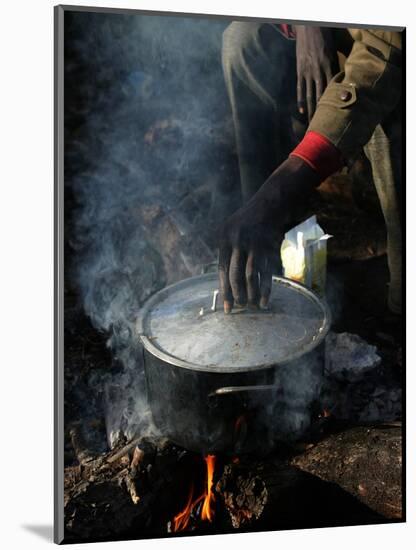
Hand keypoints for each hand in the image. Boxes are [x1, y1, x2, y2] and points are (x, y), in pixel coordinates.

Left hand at [218, 157, 319, 312]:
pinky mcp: (268, 247)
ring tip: (251, 306)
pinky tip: (264, 301)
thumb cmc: (249, 220)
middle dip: (237, 295)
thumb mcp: (230, 230)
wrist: (269, 203)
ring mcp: (253, 244)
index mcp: (224, 239)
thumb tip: (224, 280)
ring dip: (251, 293)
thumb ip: (227, 251)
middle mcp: (236, 242)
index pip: (222, 270)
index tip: (226, 307)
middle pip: (234, 275)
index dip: (224, 290)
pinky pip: (265, 272)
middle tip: (239, 308)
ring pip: (249, 276)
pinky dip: (265, 288)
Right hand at [294, 26, 337, 120]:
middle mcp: (319, 70)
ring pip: (310, 95)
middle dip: (321, 111)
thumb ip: (336, 67)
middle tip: (322, 124)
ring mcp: (308, 71)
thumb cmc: (325, 40)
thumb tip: (342, 81)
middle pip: (321, 95)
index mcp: (330, 66)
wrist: (310, 29)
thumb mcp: (334, 52)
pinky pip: (300, 88)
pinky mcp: (300, 71)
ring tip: (311, 121)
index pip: (332, 89)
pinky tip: (301, 110)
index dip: (333, 103)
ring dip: (310, 110)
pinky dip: (301, 100)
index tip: (335, 115)